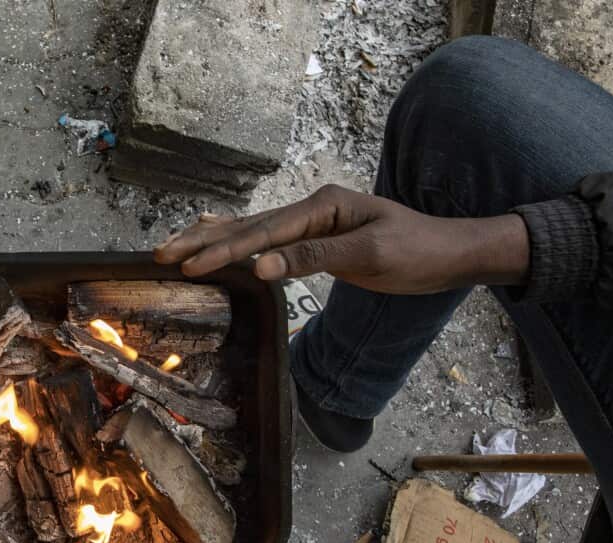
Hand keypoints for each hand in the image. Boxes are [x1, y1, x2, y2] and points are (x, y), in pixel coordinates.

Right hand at [154, 185, 529, 294]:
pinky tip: (214, 232)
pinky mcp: (315, 236)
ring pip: (252, 231)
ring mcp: (312, 220)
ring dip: (211, 240)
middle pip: (249, 226)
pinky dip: (236, 238)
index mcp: (323, 206)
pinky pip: (267, 237)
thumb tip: (262, 267)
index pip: (265, 232)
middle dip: (204, 242)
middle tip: (162, 255)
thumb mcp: (370, 256)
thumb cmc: (417, 252)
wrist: (450, 253)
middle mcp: (312, 207)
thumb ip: (313, 259)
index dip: (226, 251)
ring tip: (173, 245)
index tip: (191, 266)